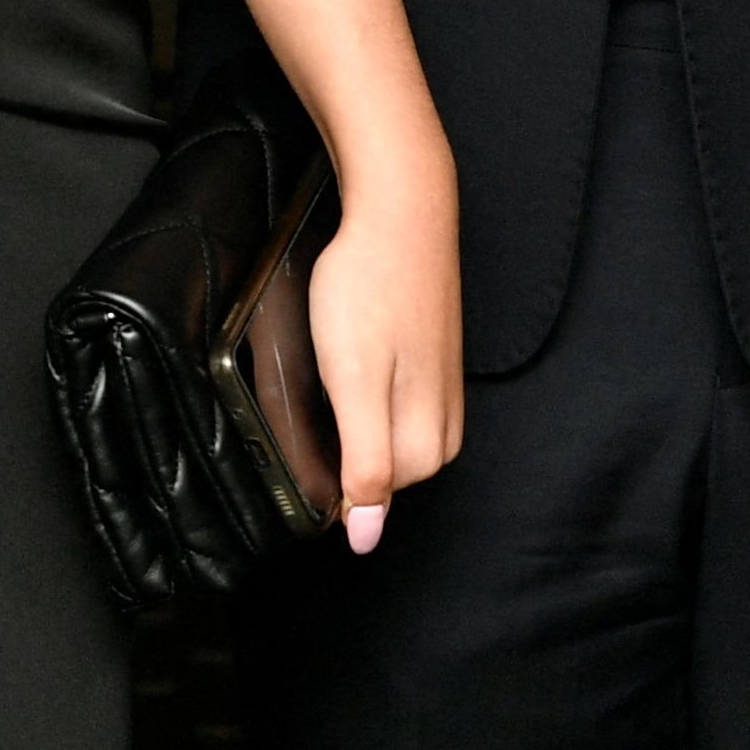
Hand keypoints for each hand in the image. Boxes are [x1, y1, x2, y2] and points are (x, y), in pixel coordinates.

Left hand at [312, 134, 466, 545]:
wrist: (402, 210)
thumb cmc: (371, 290)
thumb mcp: (355, 386)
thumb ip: (366, 465)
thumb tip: (368, 540)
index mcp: (429, 440)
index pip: (370, 496)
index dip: (329, 475)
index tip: (304, 436)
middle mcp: (445, 421)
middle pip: (383, 468)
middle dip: (344, 447)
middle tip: (313, 396)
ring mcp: (443, 388)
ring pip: (388, 433)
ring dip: (354, 417)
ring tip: (329, 375)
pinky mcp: (433, 359)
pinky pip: (395, 400)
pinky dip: (366, 390)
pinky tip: (350, 362)